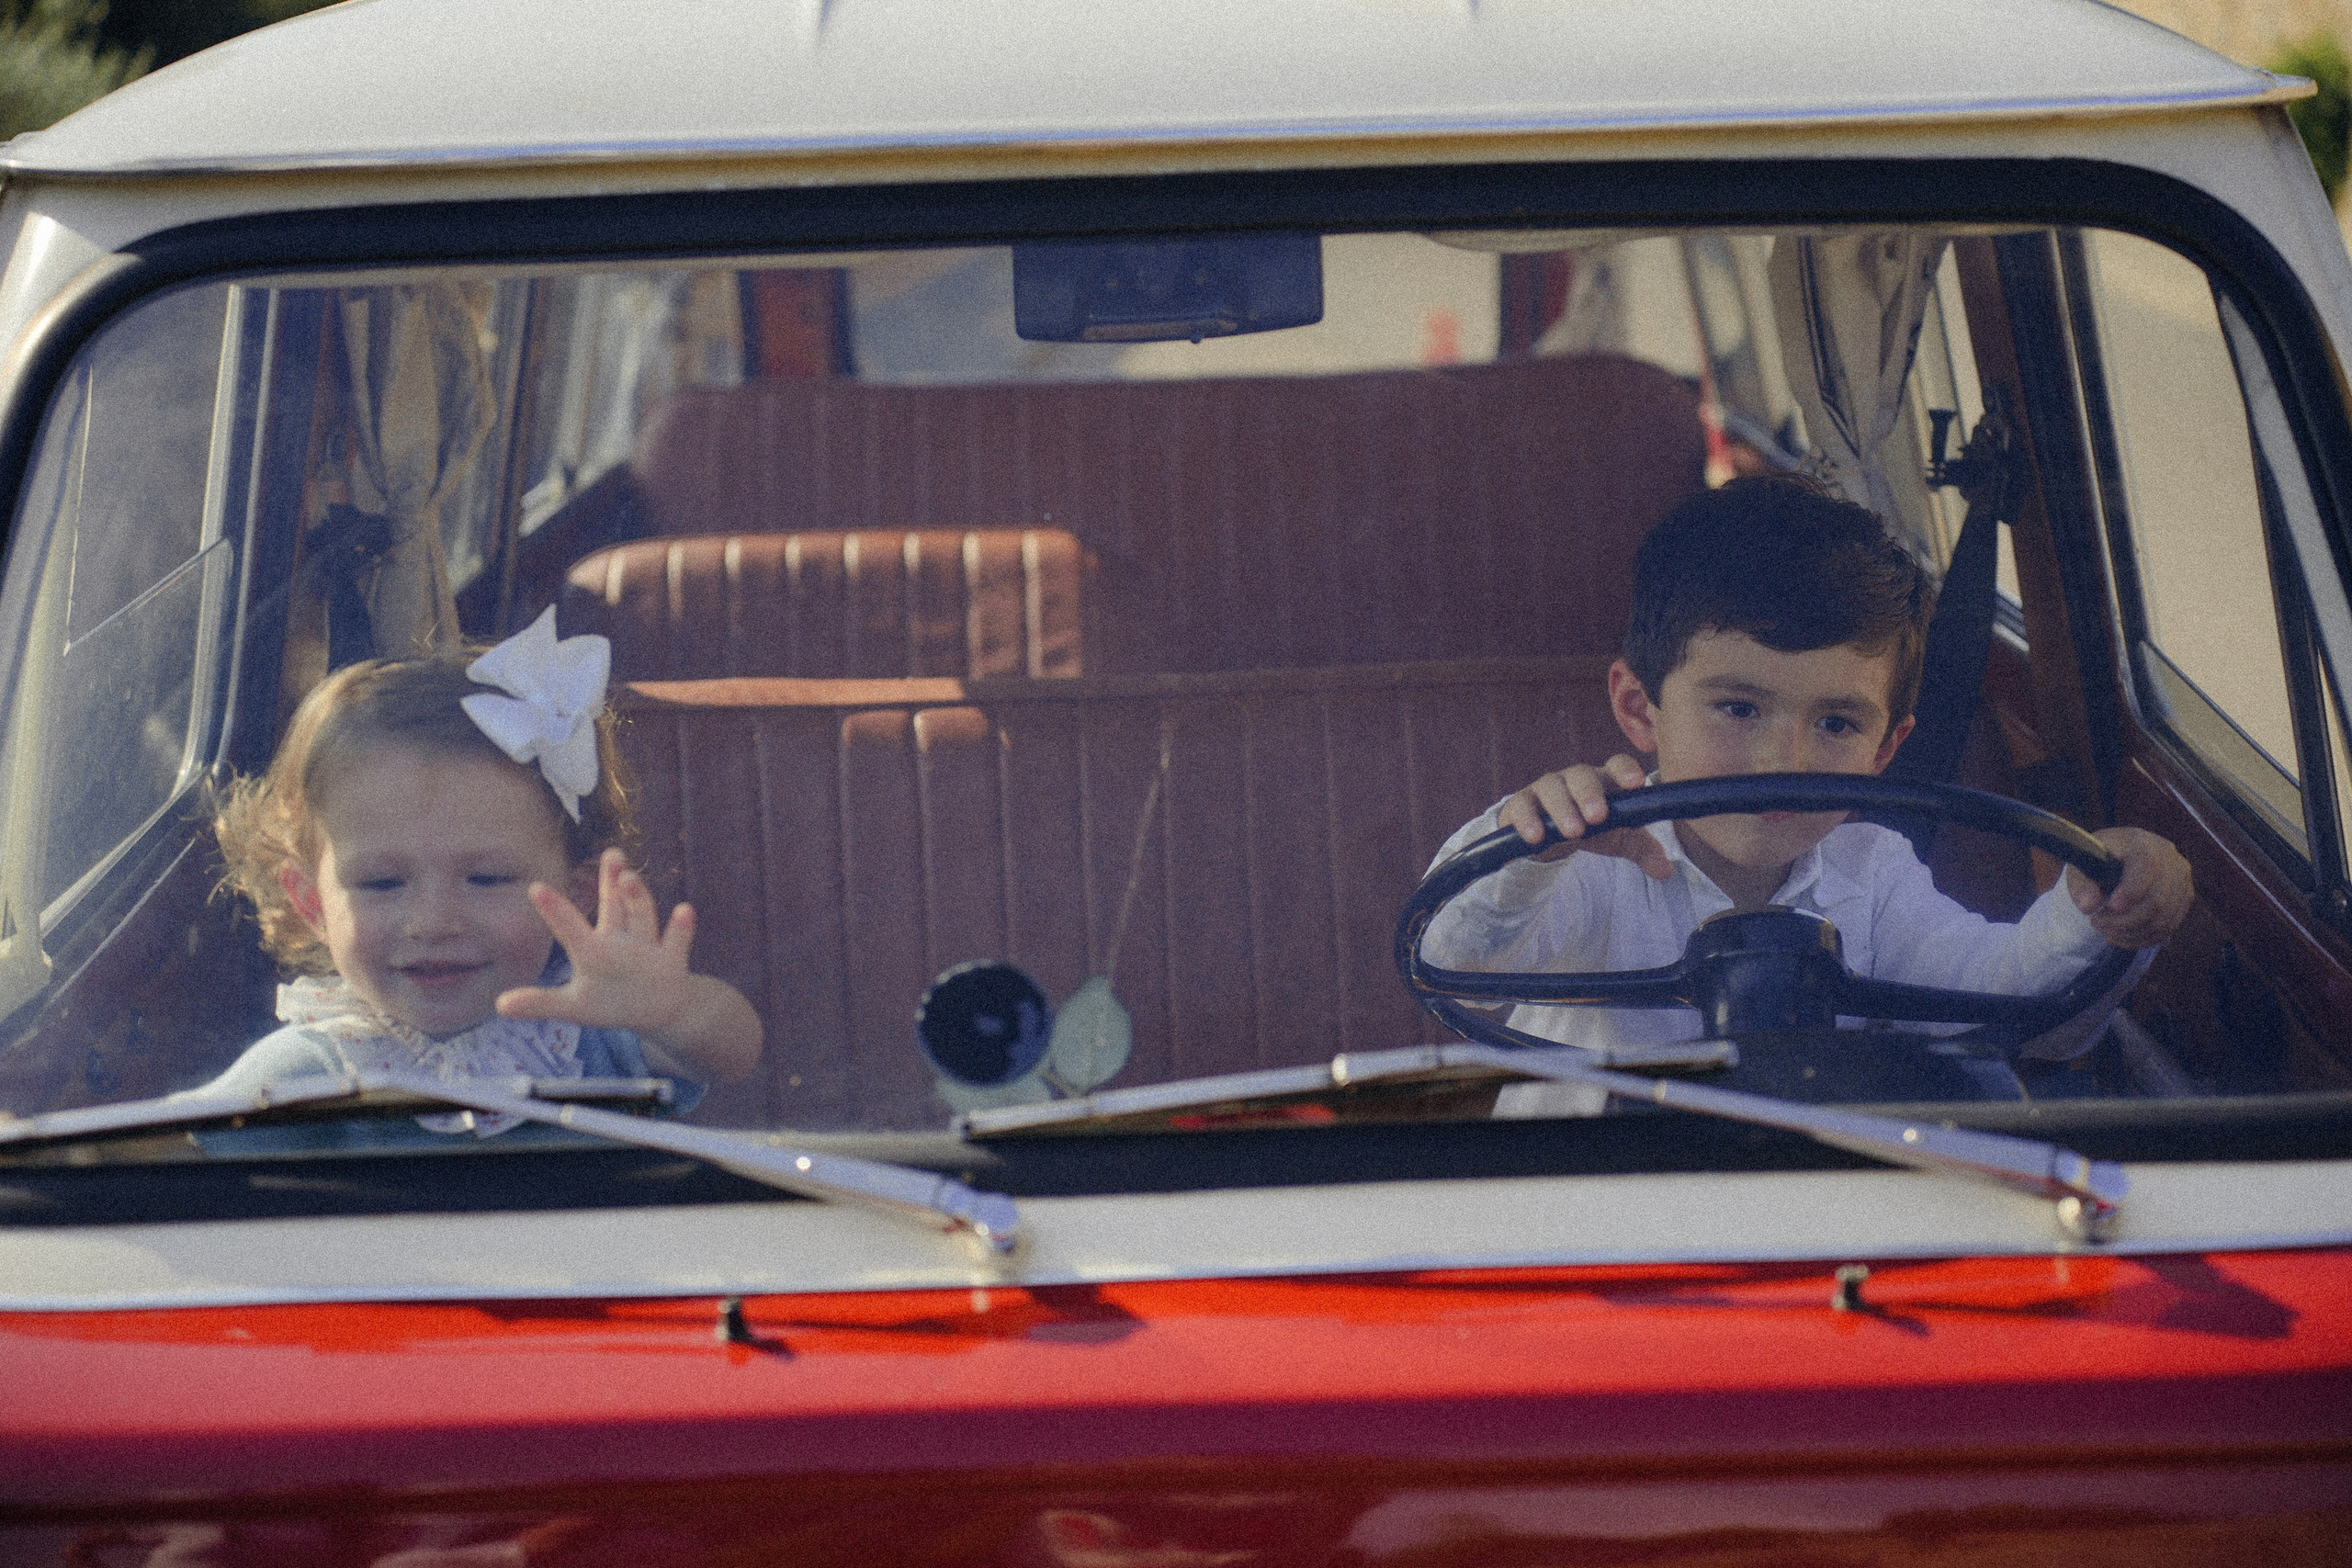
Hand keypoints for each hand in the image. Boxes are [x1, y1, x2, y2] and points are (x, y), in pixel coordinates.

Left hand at [498, 848, 697, 1038]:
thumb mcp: (575, 1007)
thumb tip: (499, 1005)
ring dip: (638, 898)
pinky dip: (681, 929)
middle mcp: (619, 939)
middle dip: (611, 883)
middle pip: (614, 907)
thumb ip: (541, 1003)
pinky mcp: (672, 961)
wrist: (655, 1009)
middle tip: (610, 854)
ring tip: (629, 879)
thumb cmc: (608, 1002)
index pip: (571, 927)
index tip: (535, 888)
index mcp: (592, 949)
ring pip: (643, 918)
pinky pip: (677, 943)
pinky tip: (684, 911)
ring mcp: (647, 948)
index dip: (555, 910)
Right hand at [1497, 755, 1671, 879]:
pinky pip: (1521, 807)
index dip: (1626, 771)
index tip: (1636, 783)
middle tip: (1598, 817)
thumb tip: (1666, 871)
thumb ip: (1643, 851)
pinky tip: (1534, 837)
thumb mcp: (1619, 839)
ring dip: (1562, 809)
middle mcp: (1574, 780)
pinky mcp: (1520, 805)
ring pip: (1552, 788)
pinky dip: (1527, 820)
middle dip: (1590, 794)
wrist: (1548, 835)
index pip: (1617, 766)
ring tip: (1572, 832)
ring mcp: (1545, 790)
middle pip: (1582, 775)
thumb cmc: (1591, 828)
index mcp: (1604, 782)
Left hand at [2064, 827, 2192, 948]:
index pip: (2146, 865)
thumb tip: (2087, 906)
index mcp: (2141, 842)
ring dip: (2130, 932)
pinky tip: (2119, 936)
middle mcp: (2169, 857)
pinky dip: (2141, 938)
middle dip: (2124, 920)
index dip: (2131, 890)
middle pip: (2157, 900)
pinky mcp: (2185, 897)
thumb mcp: (2082, 865)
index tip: (2111, 907)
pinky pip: (2168, 927)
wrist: (2120, 855)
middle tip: (2096, 922)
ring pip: (2163, 919)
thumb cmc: (2098, 860)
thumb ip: (2081, 884)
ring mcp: (2182, 878)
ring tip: (2104, 929)